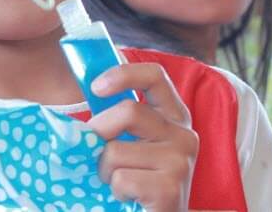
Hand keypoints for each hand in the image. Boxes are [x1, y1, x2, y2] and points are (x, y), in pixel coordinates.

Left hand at [88, 63, 198, 211]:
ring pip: (115, 150)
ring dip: (104, 170)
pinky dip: (115, 190)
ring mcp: (180, 162)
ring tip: (119, 182)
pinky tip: (129, 198)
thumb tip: (87, 97)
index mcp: (175, 117)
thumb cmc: (141, 180)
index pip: (155, 77)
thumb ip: (119, 120)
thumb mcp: (134, 143)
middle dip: (98, 132)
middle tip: (94, 153)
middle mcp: (184, 135)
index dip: (124, 74)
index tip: (96, 87)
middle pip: (128, 111)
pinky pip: (120, 178)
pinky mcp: (170, 189)